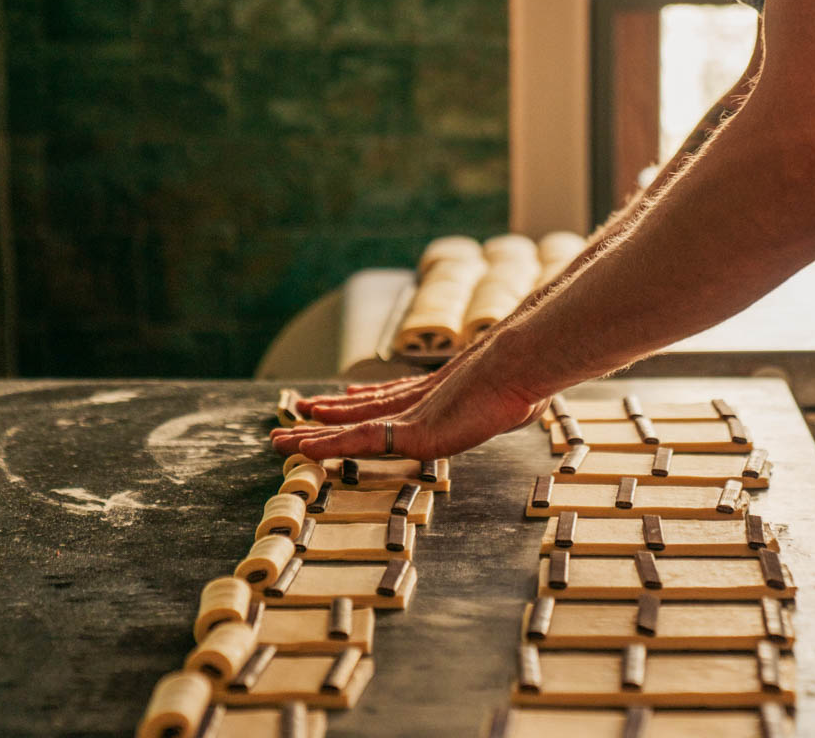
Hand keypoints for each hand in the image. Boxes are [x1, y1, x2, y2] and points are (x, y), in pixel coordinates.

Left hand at [270, 343, 548, 460]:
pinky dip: (330, 444)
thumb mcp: (514, 397)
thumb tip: (530, 399)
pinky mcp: (411, 434)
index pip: (390, 400)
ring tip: (283, 431)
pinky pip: (360, 442)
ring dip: (316, 430)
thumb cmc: (523, 384)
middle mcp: (417, 403)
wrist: (520, 368)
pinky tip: (305, 447)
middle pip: (362, 409)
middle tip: (295, 412)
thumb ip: (509, 401)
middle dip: (328, 413)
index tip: (338, 399)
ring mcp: (412, 417)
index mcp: (437, 397)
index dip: (361, 401)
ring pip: (351, 426)